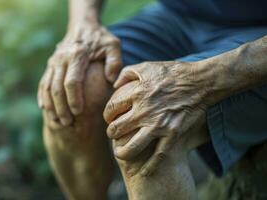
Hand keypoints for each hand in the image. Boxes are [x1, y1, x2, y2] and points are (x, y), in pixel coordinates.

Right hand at [38, 23, 121, 126]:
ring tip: (57, 122)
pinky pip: (43, 83)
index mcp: (77, 54)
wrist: (83, 26)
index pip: (72, 81)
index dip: (74, 98)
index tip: (78, 112)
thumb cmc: (101, 39)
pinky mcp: (50, 65)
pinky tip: (46, 110)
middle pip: (56, 87)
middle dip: (60, 107)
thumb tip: (112, 80)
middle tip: (67, 123)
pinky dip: (42, 97)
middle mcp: (61, 58)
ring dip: (50, 105)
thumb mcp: (113, 46)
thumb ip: (115, 62)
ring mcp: (53, 62)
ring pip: (47, 87)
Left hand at [103, 61, 210, 175]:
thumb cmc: (173, 72)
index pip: (111, 109)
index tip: (109, 117)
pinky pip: (158, 156)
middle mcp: (144, 111)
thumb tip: (114, 84)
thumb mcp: (147, 66)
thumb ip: (126, 73)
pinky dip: (149, 167)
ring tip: (120, 152)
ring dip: (122, 152)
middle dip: (111, 133)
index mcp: (136, 94)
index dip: (106, 115)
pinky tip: (142, 172)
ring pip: (132, 147)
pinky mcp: (173, 135)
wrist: (201, 82)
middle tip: (113, 134)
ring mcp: (159, 125)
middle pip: (116, 129)